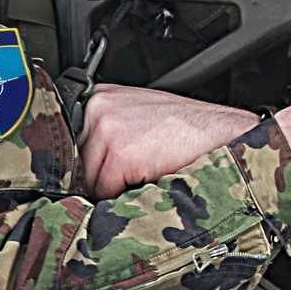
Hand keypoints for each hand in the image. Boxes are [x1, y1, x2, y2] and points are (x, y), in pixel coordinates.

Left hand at [80, 84, 258, 199]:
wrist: (219, 131)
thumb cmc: (186, 127)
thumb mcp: (138, 114)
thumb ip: (106, 127)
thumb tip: (78, 162)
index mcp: (101, 96)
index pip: (71, 142)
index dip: (89, 160)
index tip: (104, 166)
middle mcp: (99, 108)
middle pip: (79, 163)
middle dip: (102, 174)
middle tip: (136, 168)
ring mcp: (108, 129)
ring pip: (90, 180)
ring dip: (115, 186)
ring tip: (146, 169)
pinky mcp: (120, 154)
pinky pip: (107, 191)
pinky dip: (127, 193)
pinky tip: (150, 174)